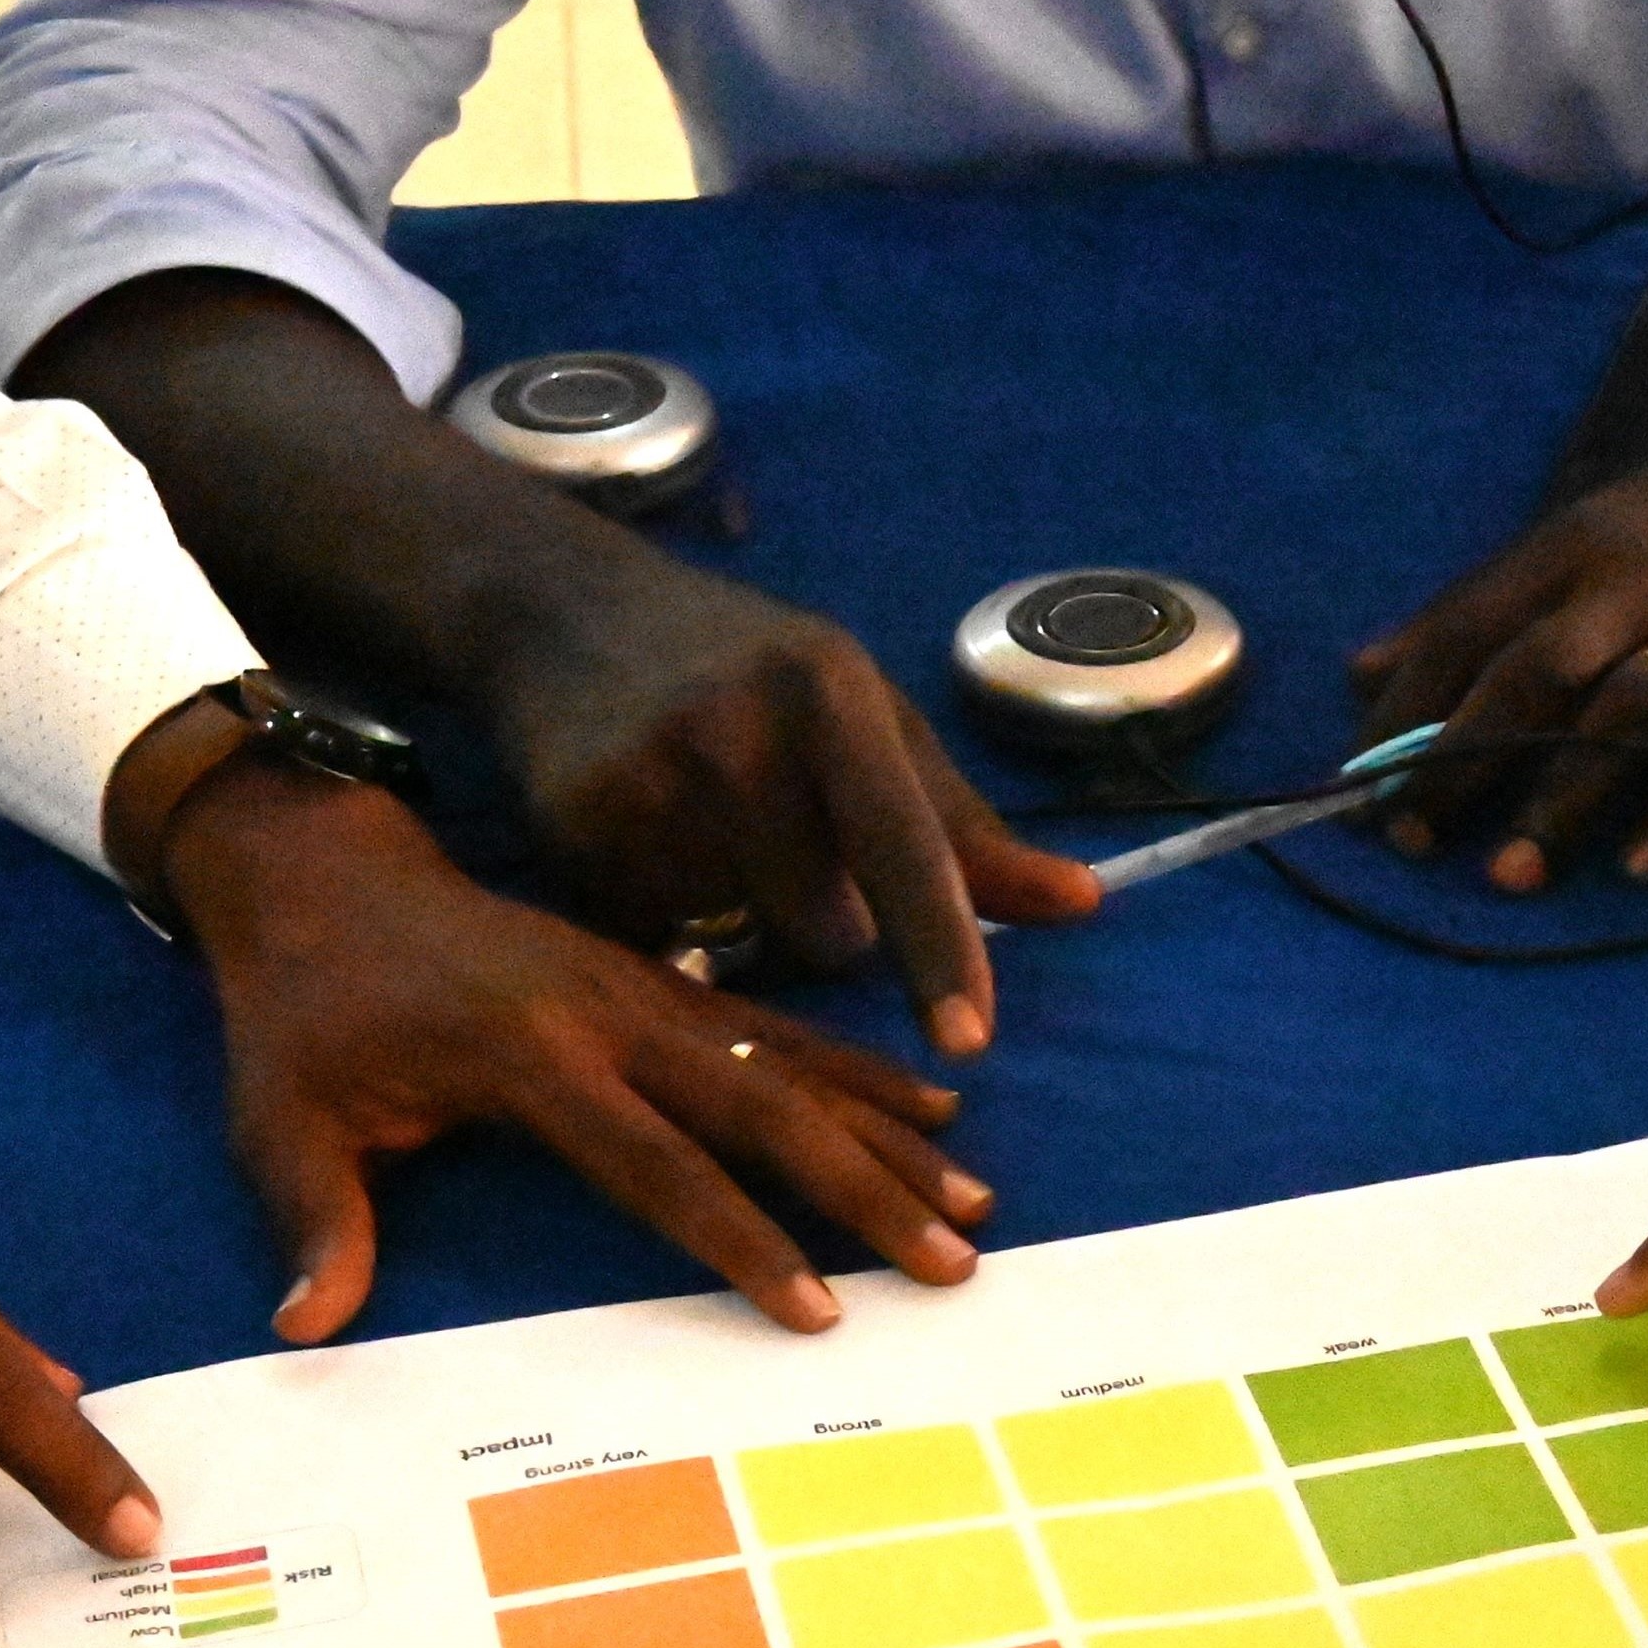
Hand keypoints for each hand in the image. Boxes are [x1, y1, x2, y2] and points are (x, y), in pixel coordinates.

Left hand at [163, 758, 996, 1344]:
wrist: (318, 868)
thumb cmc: (299, 1010)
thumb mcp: (278, 1115)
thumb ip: (313, 1220)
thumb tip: (306, 1325)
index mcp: (528, 1053)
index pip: (655, 1162)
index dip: (742, 1238)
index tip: (819, 1306)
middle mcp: (609, 1012)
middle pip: (763, 1107)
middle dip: (865, 1187)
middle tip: (954, 1257)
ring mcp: (644, 986)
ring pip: (790, 1062)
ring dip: (887, 1128)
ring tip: (975, 1193)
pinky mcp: (656, 976)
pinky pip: (775, 1028)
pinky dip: (857, 1068)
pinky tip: (929, 1101)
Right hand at [485, 550, 1098, 1055]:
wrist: (563, 605)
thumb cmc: (753, 670)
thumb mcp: (866, 717)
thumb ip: (965, 828)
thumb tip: (1085, 904)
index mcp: (832, 696)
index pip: (903, 843)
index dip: (939, 944)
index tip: (967, 1042)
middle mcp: (738, 732)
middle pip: (826, 929)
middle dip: (821, 916)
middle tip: (776, 835)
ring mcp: (647, 777)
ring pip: (741, 942)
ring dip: (738, 915)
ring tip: (701, 822)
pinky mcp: (575, 827)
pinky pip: (655, 939)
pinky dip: (662, 911)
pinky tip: (639, 835)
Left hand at [1350, 383, 1647, 889]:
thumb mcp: (1596, 525)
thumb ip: (1486, 601)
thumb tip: (1365, 673)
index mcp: (1581, 540)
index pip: (1473, 623)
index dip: (1408, 705)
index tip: (1355, 779)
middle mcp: (1642, 581)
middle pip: (1536, 672)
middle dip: (1466, 757)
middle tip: (1409, 836)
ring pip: (1627, 715)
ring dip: (1564, 797)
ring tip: (1509, 875)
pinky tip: (1640, 868)